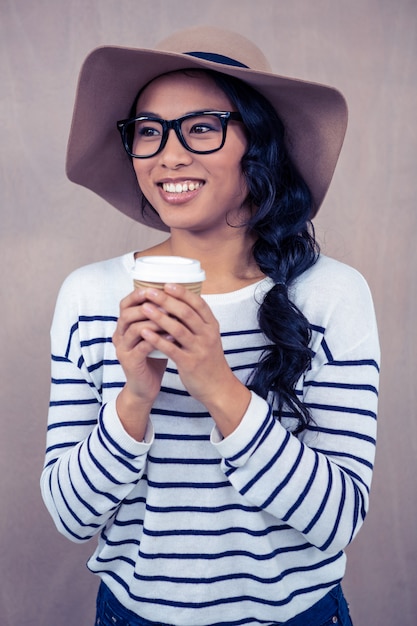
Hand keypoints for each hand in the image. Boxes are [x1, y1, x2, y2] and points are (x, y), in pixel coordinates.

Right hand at [112, 289, 167, 438]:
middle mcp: (119, 335)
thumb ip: (159, 316)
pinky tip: (173, 337)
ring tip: (172, 317)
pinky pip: (142, 347)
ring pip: (134, 328)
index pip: (126, 303)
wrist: (145, 386)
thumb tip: (177, 295)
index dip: (139, 294)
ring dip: (154, 321)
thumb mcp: (155, 333)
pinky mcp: (130, 362)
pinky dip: (158, 340)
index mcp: (124, 325)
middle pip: (127, 313)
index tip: (158, 288)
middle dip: (148, 306)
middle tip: (167, 302)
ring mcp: (123, 349)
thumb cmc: (153, 356)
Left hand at [138, 284, 250, 435]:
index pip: (198, 303)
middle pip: (186, 313)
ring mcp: (199, 349)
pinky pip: (171, 349)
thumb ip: (197, 322)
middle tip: (150, 291)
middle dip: (167, 300)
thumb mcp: (209, 337)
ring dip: (160, 317)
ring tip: (144, 308)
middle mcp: (207, 335)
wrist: (218, 387)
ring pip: (178, 329)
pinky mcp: (190, 363)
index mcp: (212, 326)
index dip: (182, 292)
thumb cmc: (209, 360)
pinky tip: (145, 332)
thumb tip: (179, 302)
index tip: (167, 283)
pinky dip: (157, 339)